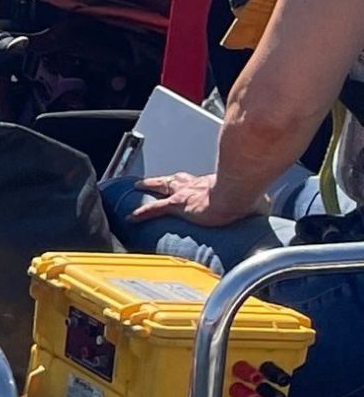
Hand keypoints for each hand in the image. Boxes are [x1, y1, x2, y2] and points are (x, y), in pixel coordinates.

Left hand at [128, 171, 270, 228]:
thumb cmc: (249, 196)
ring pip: (161, 187)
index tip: (191, 183)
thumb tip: (266, 215)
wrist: (238, 196)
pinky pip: (155, 209)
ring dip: (149, 186)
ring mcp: (185, 193)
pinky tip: (131, 217)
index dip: (192, 183)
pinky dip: (142, 213)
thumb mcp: (255, 203)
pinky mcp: (178, 204)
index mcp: (213, 184)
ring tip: (137, 187)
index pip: (199, 182)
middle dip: (164, 180)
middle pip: (175, 179)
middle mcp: (196, 185)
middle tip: (153, 180)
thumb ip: (256, 207)